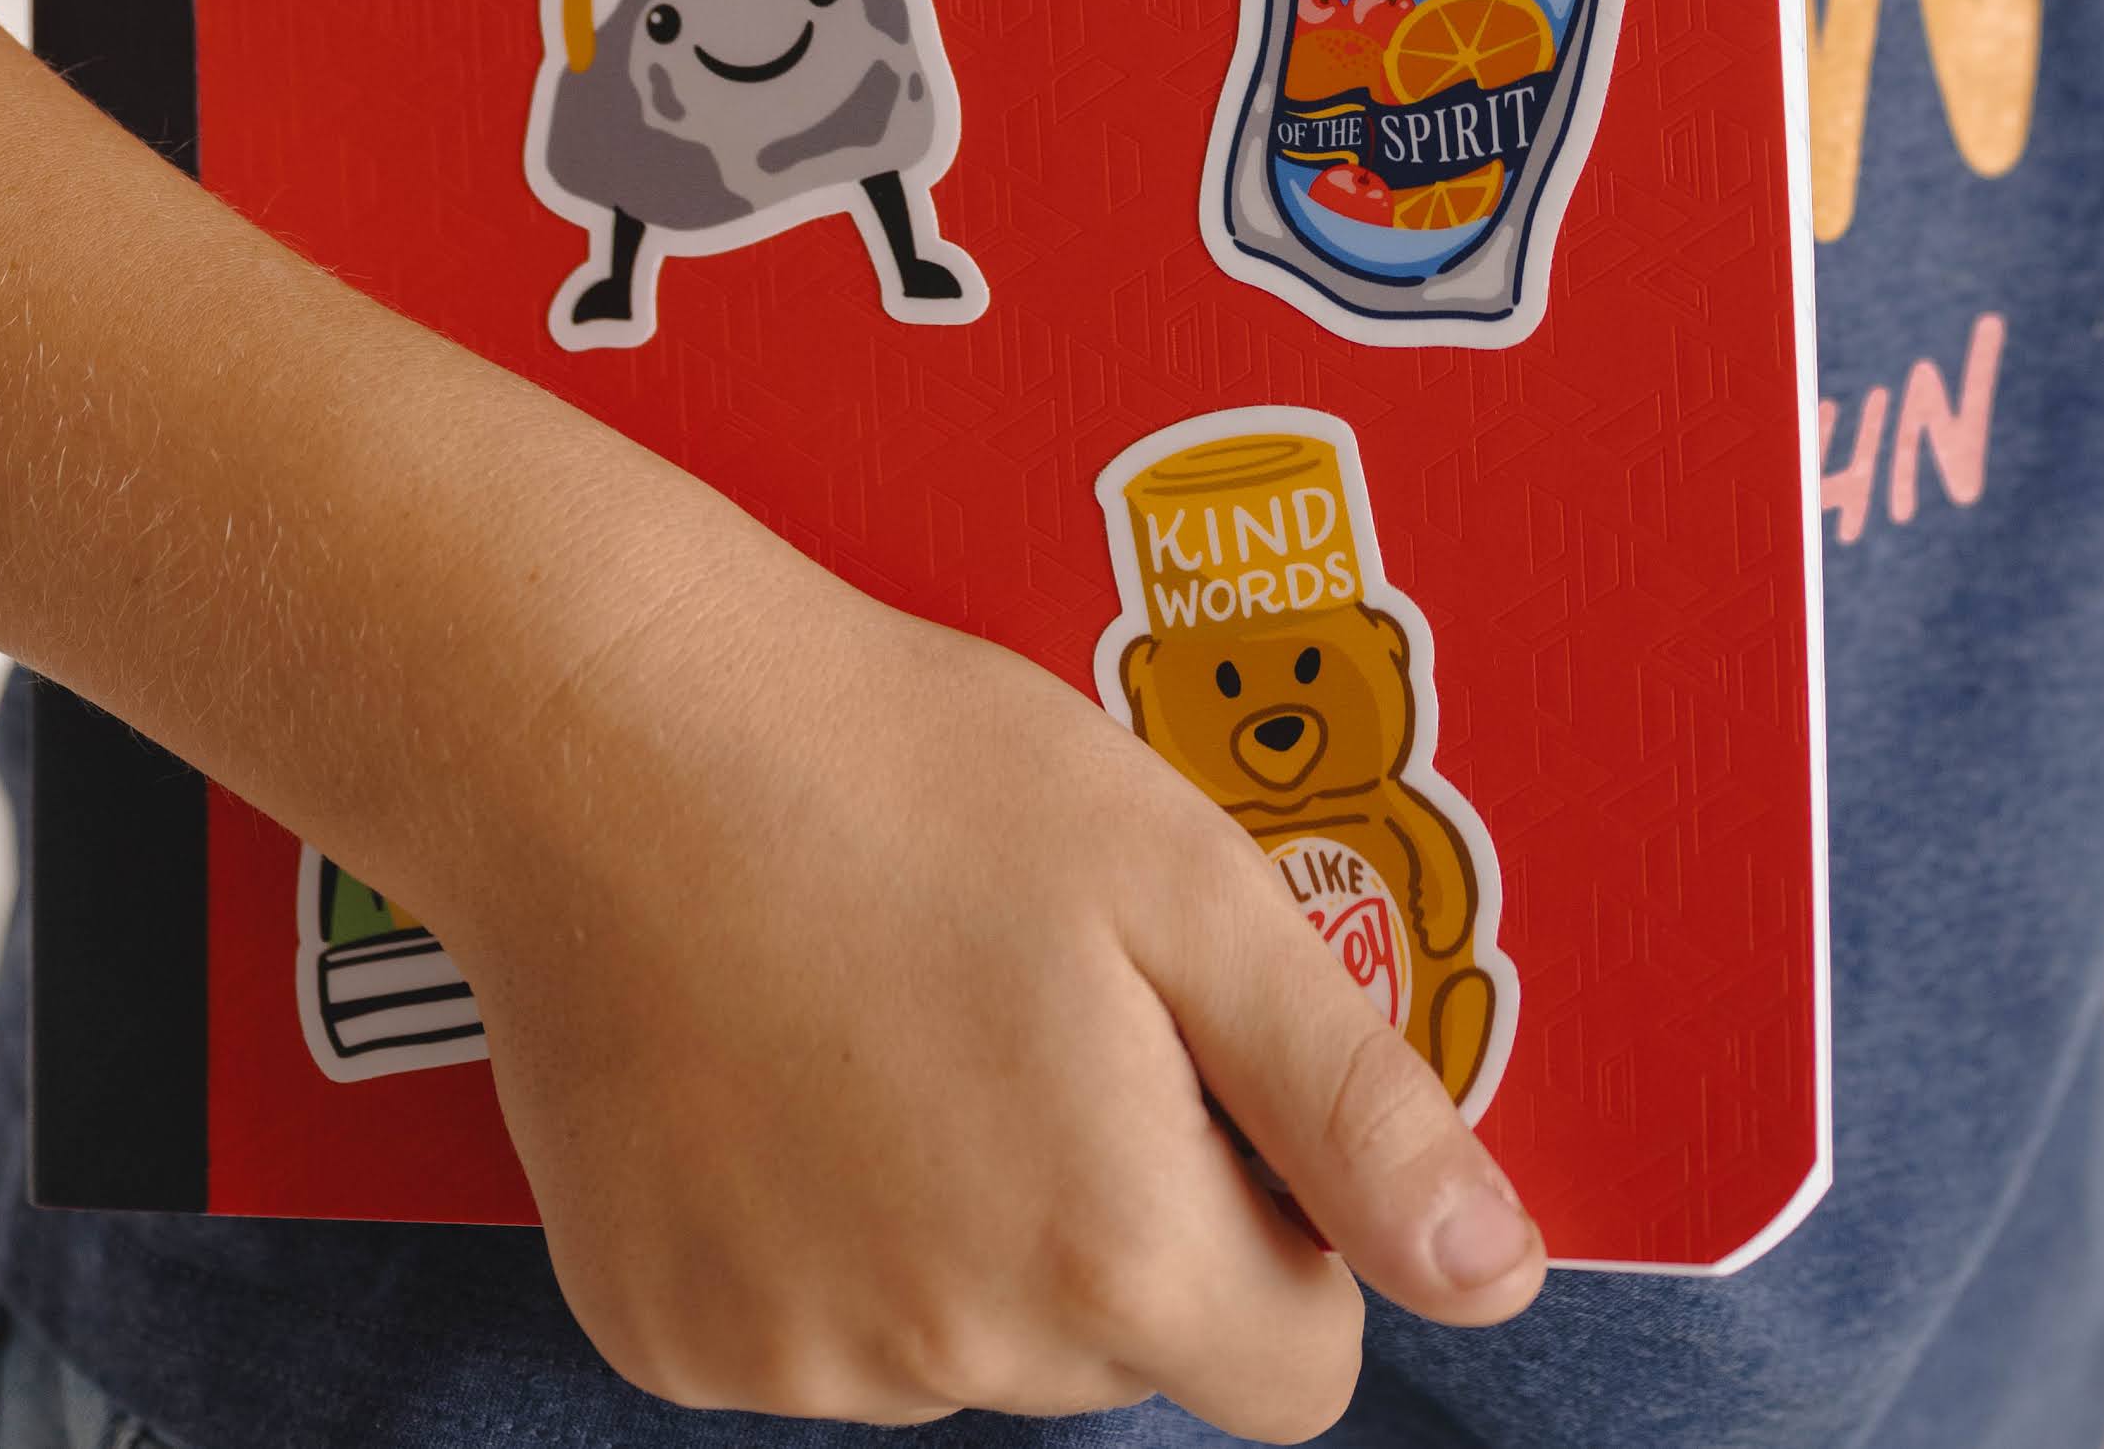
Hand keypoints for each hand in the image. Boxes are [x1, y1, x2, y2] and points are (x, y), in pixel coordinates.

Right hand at [428, 492, 1546, 1434]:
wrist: (607, 734)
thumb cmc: (913, 775)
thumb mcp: (1187, 890)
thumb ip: (1354, 1108)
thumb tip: (1496, 1280)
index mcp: (1108, 1256)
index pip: (1298, 1369)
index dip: (1281, 1219)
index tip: (1194, 1070)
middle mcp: (949, 1358)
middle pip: (1123, 1347)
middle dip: (1118, 1204)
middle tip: (1032, 995)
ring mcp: (788, 1363)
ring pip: (963, 1338)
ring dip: (965, 1217)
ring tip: (895, 1003)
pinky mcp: (664, 1336)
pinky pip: (808, 1325)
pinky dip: (817, 1224)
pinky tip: (784, 1056)